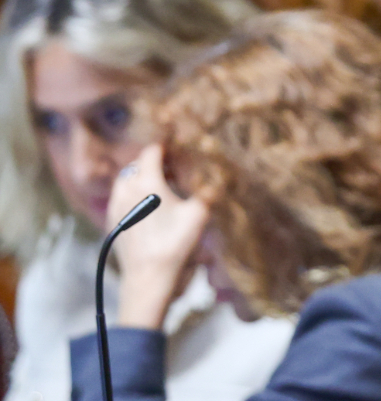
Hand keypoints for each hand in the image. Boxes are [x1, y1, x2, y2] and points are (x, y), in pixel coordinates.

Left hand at [107, 144, 210, 329]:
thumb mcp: (199, 214)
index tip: (180, 150)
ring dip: (142, 179)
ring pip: (125, 181)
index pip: (152, 151)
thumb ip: (208, 191)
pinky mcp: (112, 222)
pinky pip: (120, 198)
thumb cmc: (175, 244)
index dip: (167, 147)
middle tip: (175, 170)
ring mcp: (115, 206)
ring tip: (161, 189)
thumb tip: (221, 177)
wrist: (149, 279)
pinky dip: (133, 195)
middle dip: (154, 163)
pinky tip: (149, 209)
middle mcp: (125, 189)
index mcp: (146, 182)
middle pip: (137, 164)